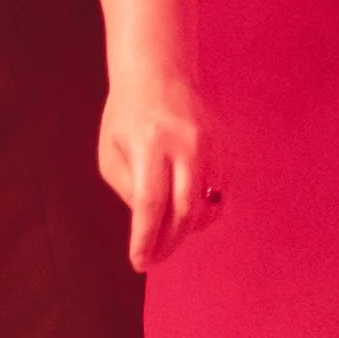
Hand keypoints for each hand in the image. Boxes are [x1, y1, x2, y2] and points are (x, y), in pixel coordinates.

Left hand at [99, 81, 226, 270]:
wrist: (159, 75)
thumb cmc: (127, 117)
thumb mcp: (112, 152)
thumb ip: (128, 191)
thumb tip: (151, 226)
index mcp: (151, 143)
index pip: (151, 203)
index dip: (146, 238)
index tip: (139, 261)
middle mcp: (186, 145)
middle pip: (184, 211)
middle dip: (168, 243)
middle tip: (153, 258)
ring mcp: (212, 147)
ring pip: (206, 208)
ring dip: (186, 230)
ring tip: (166, 234)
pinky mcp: (226, 150)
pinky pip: (219, 196)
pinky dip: (202, 211)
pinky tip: (185, 210)